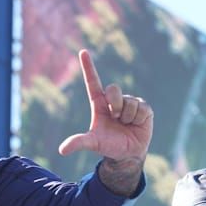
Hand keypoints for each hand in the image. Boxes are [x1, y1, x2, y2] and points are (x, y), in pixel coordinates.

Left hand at [57, 49, 152, 166]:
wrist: (128, 153)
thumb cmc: (109, 145)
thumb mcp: (93, 143)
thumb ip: (79, 143)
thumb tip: (62, 150)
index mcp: (100, 104)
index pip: (92, 82)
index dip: (88, 67)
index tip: (83, 52)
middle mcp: (114, 100)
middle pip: (113, 89)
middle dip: (115, 105)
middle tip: (116, 118)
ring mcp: (130, 102)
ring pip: (129, 102)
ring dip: (127, 117)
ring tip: (126, 125)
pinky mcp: (144, 108)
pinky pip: (141, 107)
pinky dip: (138, 119)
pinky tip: (137, 124)